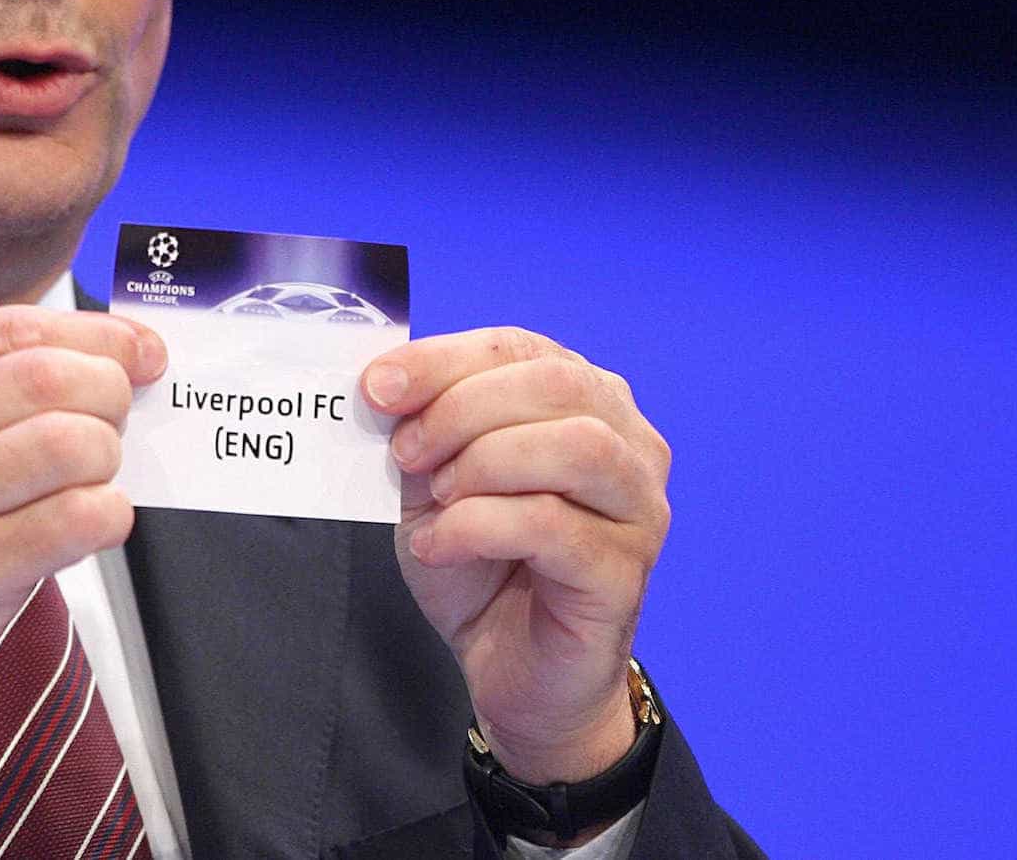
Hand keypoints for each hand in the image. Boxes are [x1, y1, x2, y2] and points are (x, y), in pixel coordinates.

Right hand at [0, 306, 165, 730]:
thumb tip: (116, 350)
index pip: (15, 328)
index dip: (97, 334)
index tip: (137, 350)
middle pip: (49, 378)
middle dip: (109, 393)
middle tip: (111, 421)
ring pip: (70, 444)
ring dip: (105, 459)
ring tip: (89, 478)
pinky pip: (77, 520)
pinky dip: (109, 515)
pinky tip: (90, 522)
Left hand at [363, 328, 670, 783]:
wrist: (509, 669)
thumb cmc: (480, 564)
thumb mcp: (434, 480)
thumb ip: (421, 426)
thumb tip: (385, 378)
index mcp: (585, 401)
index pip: (521, 347)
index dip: (445, 359)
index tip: (378, 386)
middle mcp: (629, 445)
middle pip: (556, 384)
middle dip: (462, 408)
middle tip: (405, 454)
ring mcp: (638, 510)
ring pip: (576, 447)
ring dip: (484, 462)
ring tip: (435, 499)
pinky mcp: (624, 574)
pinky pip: (553, 526)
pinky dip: (479, 526)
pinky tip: (438, 545)